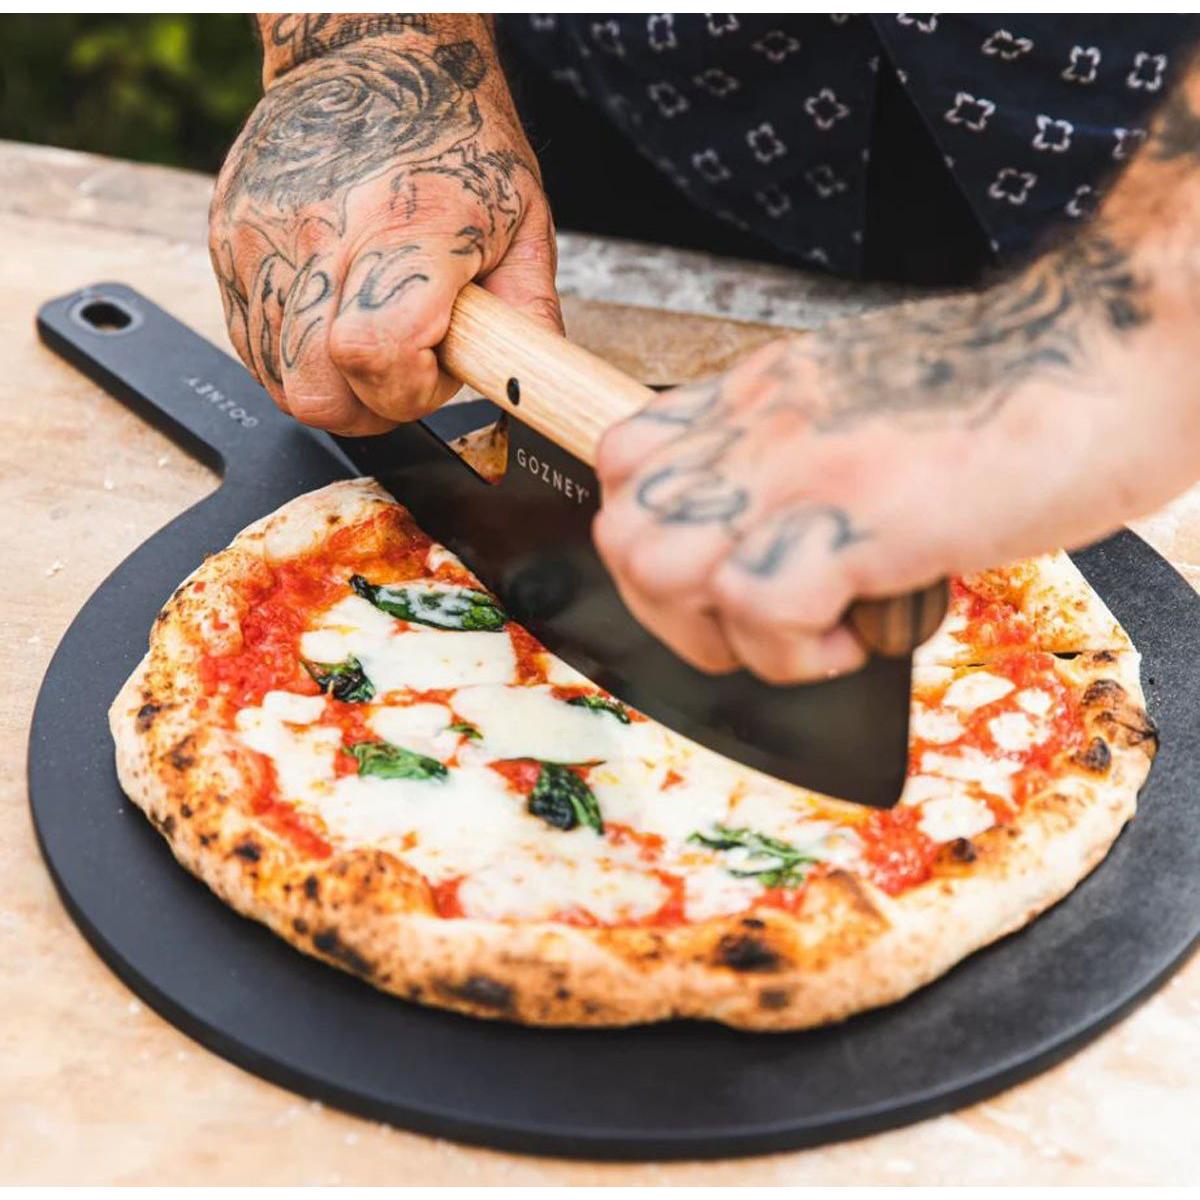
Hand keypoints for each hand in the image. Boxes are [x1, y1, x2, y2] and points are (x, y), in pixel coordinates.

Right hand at [208, 26, 558, 434]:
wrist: (370, 56)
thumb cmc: (454, 138)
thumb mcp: (524, 224)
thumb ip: (527, 318)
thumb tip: (531, 384)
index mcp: (407, 226)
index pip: (375, 354)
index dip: (408, 392)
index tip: (434, 369)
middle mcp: (322, 231)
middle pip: (316, 390)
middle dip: (367, 406)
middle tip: (401, 367)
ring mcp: (262, 236)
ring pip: (278, 379)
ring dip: (330, 383)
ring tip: (369, 331)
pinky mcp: (227, 240)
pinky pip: (250, 343)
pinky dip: (294, 354)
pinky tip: (332, 314)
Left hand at [594, 228, 1178, 682]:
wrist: (1111, 345)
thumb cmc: (1013, 384)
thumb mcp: (865, 402)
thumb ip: (799, 455)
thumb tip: (779, 534)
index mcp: (759, 395)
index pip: (624, 461)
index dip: (651, 539)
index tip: (712, 580)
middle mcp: (758, 426)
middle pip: (620, 532)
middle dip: (671, 612)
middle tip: (755, 627)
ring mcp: (798, 468)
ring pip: (657, 570)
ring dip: (723, 637)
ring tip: (811, 633)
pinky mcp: (854, 516)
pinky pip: (757, 610)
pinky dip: (798, 654)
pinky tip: (863, 635)